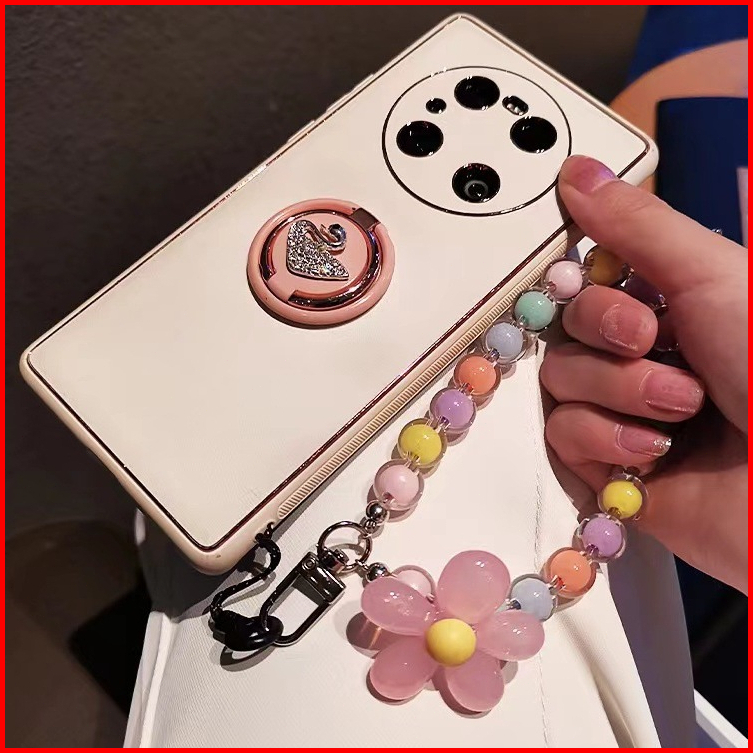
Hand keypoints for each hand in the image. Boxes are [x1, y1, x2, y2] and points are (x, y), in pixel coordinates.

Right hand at [541, 155, 747, 592]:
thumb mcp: (713, 275)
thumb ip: (637, 225)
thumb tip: (576, 171)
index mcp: (673, 306)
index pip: (588, 283)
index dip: (591, 288)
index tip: (627, 295)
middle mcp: (646, 356)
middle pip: (567, 331)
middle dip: (610, 338)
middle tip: (659, 347)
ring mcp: (625, 413)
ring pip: (560, 383)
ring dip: (618, 392)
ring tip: (683, 412)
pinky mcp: (611, 467)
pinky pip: (561, 437)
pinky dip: (605, 439)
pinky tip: (657, 453)